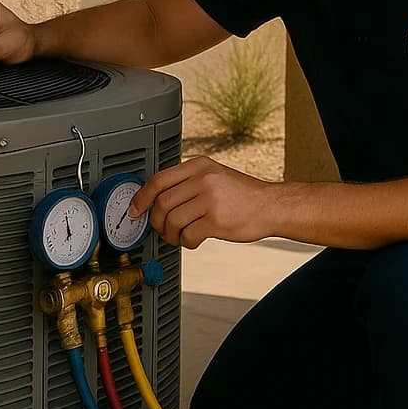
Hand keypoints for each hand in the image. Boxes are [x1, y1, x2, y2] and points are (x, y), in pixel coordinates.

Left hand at [128, 156, 273, 248]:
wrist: (272, 206)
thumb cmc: (244, 196)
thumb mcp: (216, 177)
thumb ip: (189, 183)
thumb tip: (156, 201)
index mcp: (200, 166)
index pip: (158, 180)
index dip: (141, 197)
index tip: (135, 210)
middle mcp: (204, 179)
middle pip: (161, 203)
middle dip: (157, 222)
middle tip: (164, 229)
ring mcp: (210, 198)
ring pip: (171, 221)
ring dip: (172, 235)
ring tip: (182, 236)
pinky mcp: (217, 220)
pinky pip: (188, 235)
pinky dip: (187, 242)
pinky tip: (196, 240)